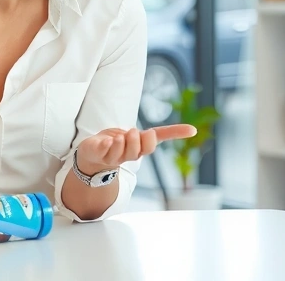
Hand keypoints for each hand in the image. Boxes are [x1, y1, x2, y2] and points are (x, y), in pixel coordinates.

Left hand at [74, 124, 197, 174]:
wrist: (91, 156)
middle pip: (141, 150)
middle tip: (132, 131)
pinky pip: (104, 151)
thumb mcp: (136, 137)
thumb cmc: (116, 144)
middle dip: (139, 139)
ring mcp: (114, 156)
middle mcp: (129, 154)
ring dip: (123, 142)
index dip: (176, 133)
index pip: (158, 140)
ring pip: (123, 152)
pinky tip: (105, 142)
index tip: (193, 129)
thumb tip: (180, 132)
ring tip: (119, 137)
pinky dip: (106, 145)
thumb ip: (151, 136)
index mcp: (139, 147)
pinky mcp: (98, 154)